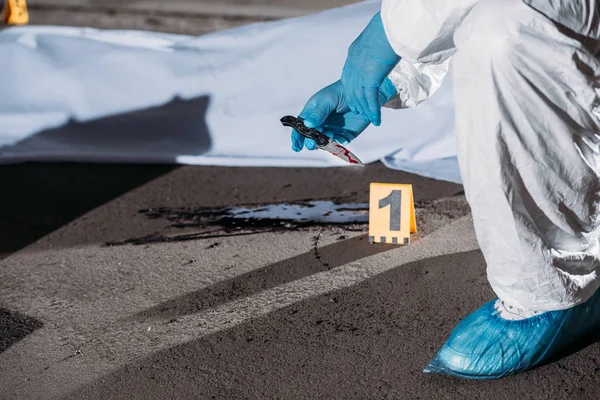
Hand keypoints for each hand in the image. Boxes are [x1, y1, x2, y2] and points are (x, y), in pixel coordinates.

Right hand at [291, 79, 396, 151]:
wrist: (364, 93)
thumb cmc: (342, 92)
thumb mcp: (327, 100)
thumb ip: (318, 113)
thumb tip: (307, 124)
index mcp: (313, 113)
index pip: (301, 126)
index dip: (297, 137)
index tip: (296, 146)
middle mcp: (321, 123)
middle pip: (311, 137)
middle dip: (310, 142)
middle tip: (312, 142)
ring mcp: (332, 130)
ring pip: (323, 143)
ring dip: (323, 143)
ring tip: (328, 136)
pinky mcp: (344, 135)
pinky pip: (337, 144)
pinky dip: (335, 145)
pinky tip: (336, 139)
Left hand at [342, 11, 400, 125]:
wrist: (390, 28)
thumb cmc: (387, 30)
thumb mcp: (376, 40)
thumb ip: (373, 50)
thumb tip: (381, 52)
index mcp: (353, 54)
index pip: (348, 77)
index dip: (351, 89)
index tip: (354, 98)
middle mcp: (353, 65)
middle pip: (350, 89)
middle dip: (355, 102)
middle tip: (360, 112)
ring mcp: (359, 73)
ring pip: (359, 97)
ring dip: (365, 110)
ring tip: (370, 119)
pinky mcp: (369, 79)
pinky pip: (370, 99)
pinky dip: (373, 111)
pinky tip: (376, 120)